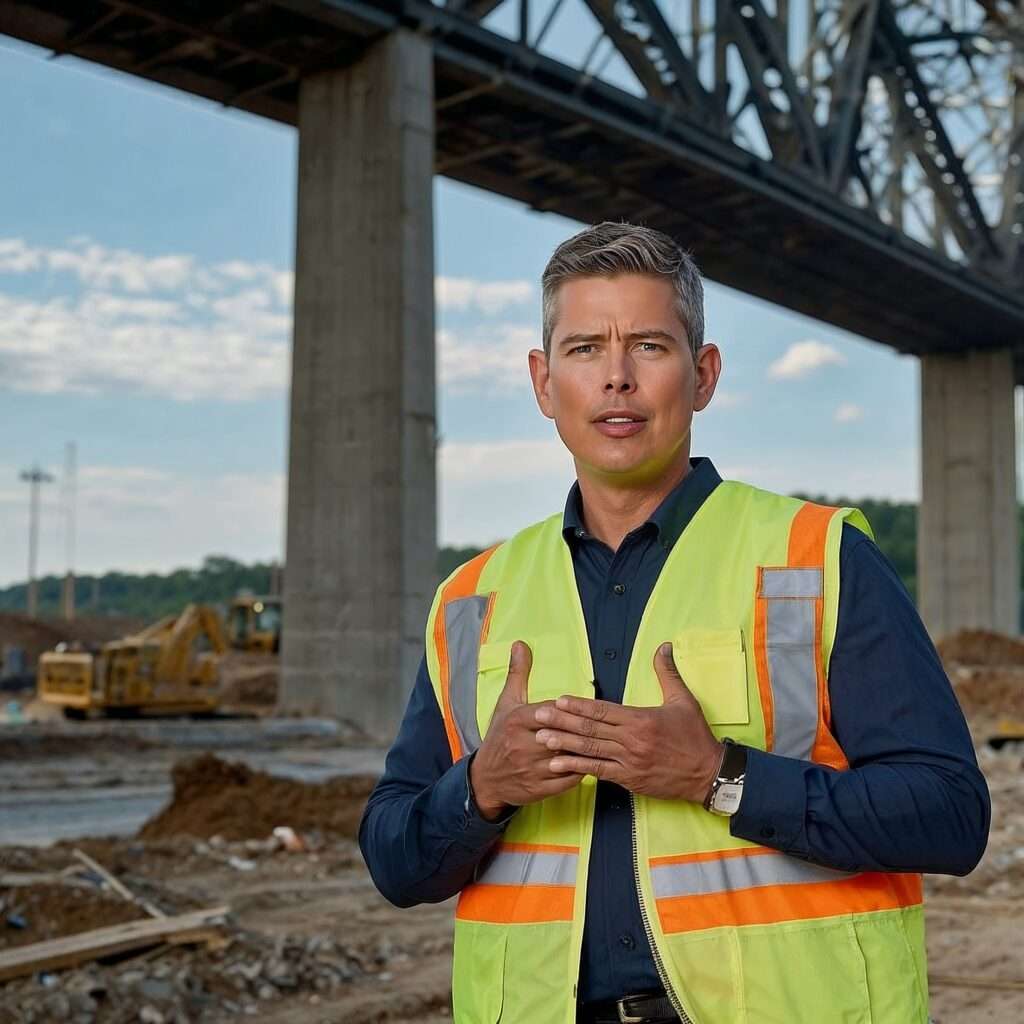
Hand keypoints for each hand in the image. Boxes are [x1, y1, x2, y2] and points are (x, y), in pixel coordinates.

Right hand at [469, 640, 585, 820]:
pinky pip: (567, 780)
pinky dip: (581, 771)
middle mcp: (522, 744)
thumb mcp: (506, 703)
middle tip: (602, 727)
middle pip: (561, 735)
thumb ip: (518, 673)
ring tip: (601, 745)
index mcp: (517, 721)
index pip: (551, 711)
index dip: (569, 710)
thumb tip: (521, 644)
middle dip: (580, 731)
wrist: (485, 779)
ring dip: (585, 752)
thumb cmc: (499, 737)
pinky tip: (591, 763)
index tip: (583, 708)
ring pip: (567, 758)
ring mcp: (531, 769)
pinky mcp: (538, 789)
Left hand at [533, 642, 723, 803]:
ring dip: (564, 744)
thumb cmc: (695, 736)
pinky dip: (577, 769)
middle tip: (539, 715)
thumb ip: (668, 673)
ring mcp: (629, 762)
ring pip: (590, 751)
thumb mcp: (684, 701)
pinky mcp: (629, 780)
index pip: (603, 710)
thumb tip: (663, 646)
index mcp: (641, 720)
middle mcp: (632, 741)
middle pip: (591, 729)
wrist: (709, 774)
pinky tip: (558, 766)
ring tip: (541, 738)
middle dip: (562, 721)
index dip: (579, 705)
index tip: (559, 699)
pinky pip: (599, 773)